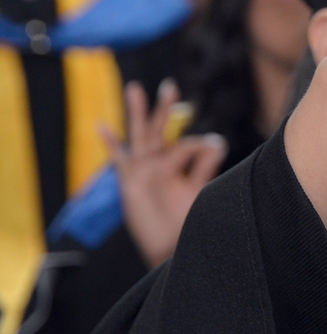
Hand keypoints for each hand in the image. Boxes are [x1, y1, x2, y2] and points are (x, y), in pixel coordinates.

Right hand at [101, 80, 226, 267]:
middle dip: (164, 109)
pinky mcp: (129, 181)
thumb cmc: (186, 219)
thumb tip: (217, 141)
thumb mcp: (199, 190)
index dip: (202, 145)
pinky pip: (118, 158)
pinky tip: (101, 125)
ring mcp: (142, 170)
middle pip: (161, 130)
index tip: (216, 146)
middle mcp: (159, 164)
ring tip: (135, 88)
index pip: (187, 145)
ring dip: (138, 112)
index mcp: (178, 165)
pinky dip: (110, 142)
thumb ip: (204, 166)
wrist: (170, 247)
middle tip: (170, 86)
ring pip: (140, 135)